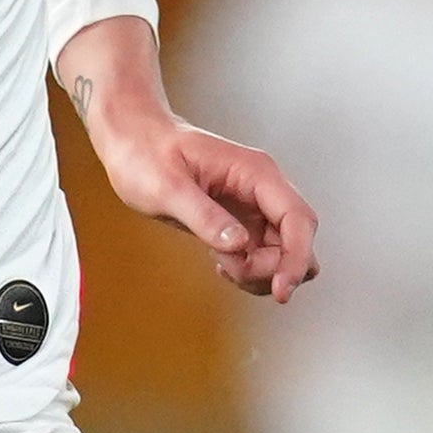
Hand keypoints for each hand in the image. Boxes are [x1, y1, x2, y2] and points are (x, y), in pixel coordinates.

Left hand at [94, 113, 316, 302]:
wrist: (133, 142)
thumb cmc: (146, 155)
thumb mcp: (166, 188)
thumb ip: (203, 216)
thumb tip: (238, 244)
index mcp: (255, 173)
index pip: (298, 219)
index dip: (296, 258)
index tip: (281, 291)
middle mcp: (263, 188)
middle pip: (295, 240)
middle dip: (271, 268)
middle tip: (226, 268)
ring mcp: (255, 205)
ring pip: (282, 252)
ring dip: (259, 272)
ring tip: (220, 265)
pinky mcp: (242, 220)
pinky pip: (262, 254)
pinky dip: (249, 268)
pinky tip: (220, 263)